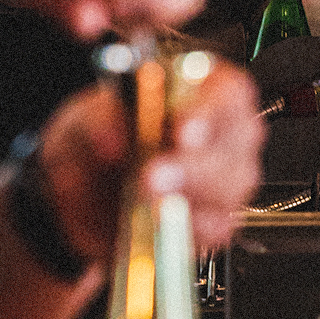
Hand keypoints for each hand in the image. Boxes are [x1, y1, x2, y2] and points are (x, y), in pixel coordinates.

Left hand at [38, 66, 265, 261]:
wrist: (83, 193)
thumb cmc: (97, 140)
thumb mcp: (84, 120)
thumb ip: (96, 123)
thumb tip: (110, 136)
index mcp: (199, 88)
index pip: (226, 91)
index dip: (210, 110)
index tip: (184, 131)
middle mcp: (221, 130)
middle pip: (237, 142)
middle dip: (197, 164)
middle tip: (155, 175)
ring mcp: (224, 177)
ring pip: (232, 186)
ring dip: (192, 197)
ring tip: (149, 202)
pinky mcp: (214, 219)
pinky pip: (218, 228)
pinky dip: (190, 230)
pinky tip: (163, 224)